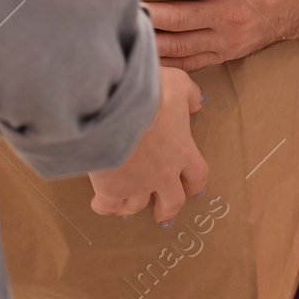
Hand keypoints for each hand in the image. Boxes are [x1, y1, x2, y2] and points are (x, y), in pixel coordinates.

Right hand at [89, 67, 207, 223]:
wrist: (116, 107)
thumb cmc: (149, 94)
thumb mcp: (177, 84)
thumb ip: (190, 95)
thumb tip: (198, 102)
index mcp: (182, 151)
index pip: (197, 175)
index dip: (195, 184)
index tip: (194, 190)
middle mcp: (163, 174)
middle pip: (172, 202)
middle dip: (168, 209)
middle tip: (163, 214)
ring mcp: (137, 185)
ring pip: (138, 206)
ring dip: (133, 207)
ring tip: (127, 209)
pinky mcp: (111, 189)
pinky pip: (108, 205)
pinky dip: (104, 206)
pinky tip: (100, 203)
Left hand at [133, 0, 298, 70]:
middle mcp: (233, 15)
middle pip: (180, 19)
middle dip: (146, 12)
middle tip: (115, 4)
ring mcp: (229, 39)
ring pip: (181, 46)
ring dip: (150, 40)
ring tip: (121, 29)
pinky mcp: (227, 53)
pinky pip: (191, 62)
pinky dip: (166, 61)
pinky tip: (142, 54)